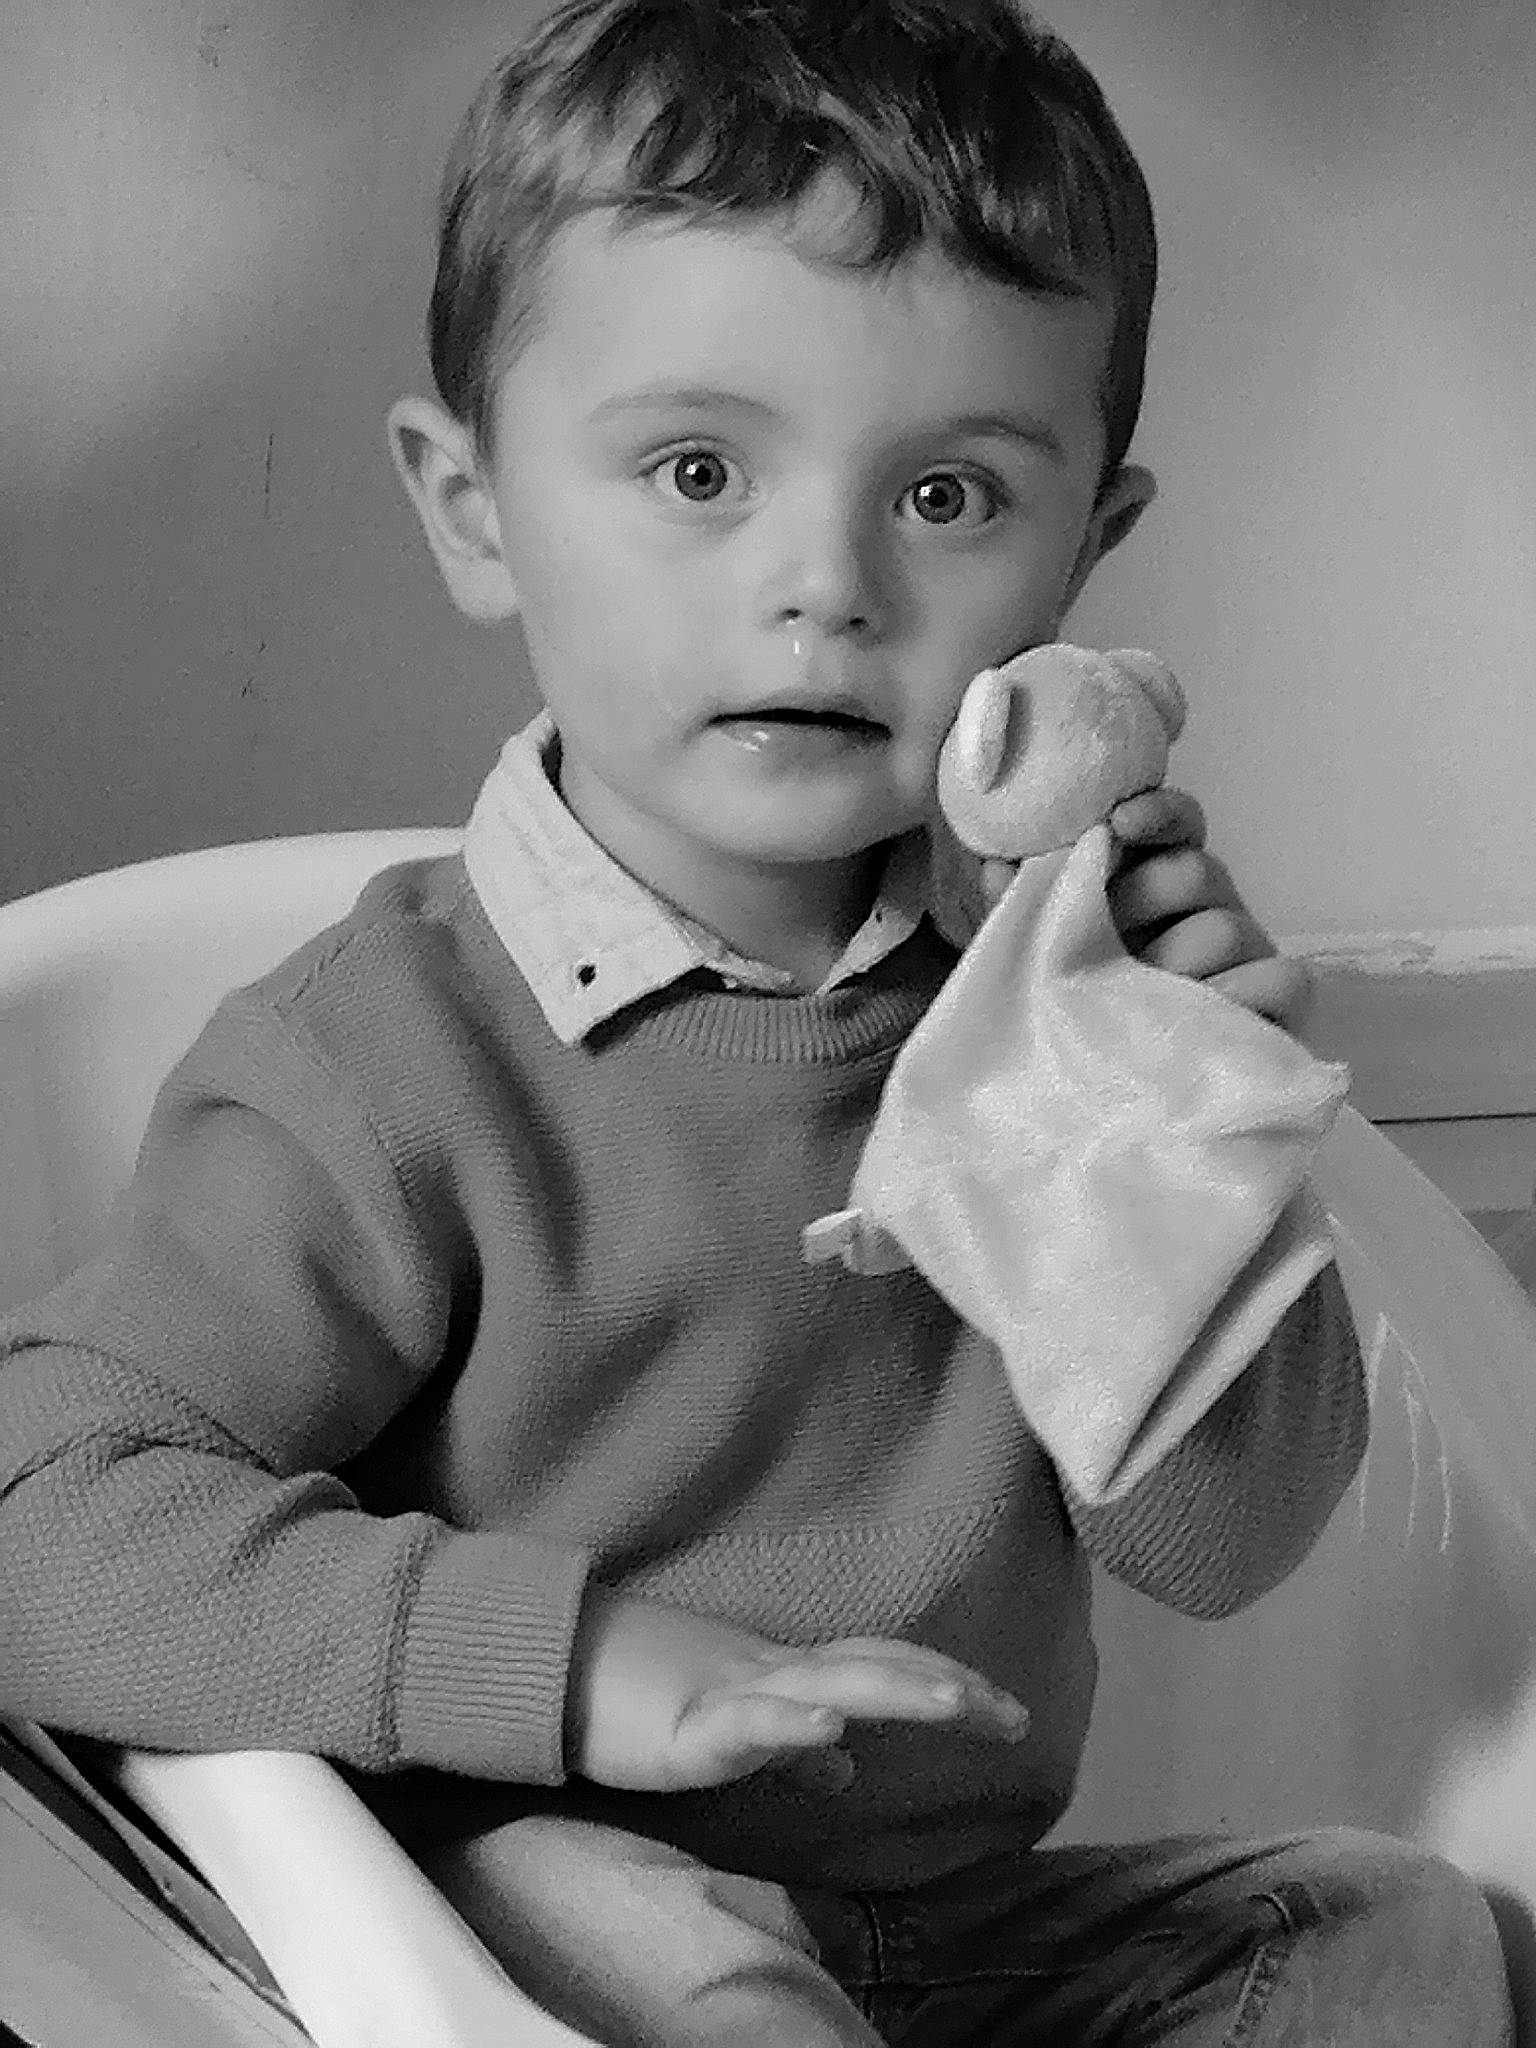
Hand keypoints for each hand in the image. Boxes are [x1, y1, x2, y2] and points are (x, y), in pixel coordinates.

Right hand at [566, 1589, 1029, 1793]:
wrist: (550, 1666)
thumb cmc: (636, 1696)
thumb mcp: (730, 1724)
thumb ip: (792, 1744)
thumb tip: (846, 1769)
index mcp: (783, 1673)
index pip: (880, 1667)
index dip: (942, 1680)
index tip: (1006, 1711)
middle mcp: (769, 1670)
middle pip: (874, 1667)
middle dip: (946, 1687)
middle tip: (1014, 1716)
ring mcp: (729, 1691)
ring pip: (825, 1683)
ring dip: (893, 1689)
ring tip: (954, 1702)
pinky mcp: (685, 1726)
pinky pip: (745, 1723)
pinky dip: (791, 1723)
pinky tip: (831, 1731)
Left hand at [976, 791, 1312, 1033]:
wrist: (1121, 1108)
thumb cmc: (1083, 1018)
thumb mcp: (1042, 963)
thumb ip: (1025, 911)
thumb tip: (998, 863)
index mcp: (1157, 886)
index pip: (1177, 825)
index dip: (1157, 812)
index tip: (1118, 824)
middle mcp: (1209, 909)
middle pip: (1196, 871)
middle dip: (1143, 900)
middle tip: (1103, 943)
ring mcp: (1249, 955)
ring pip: (1227, 928)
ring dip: (1175, 964)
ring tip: (1132, 1005)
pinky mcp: (1280, 1004)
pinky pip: (1280, 979)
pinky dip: (1238, 997)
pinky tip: (1196, 1021)